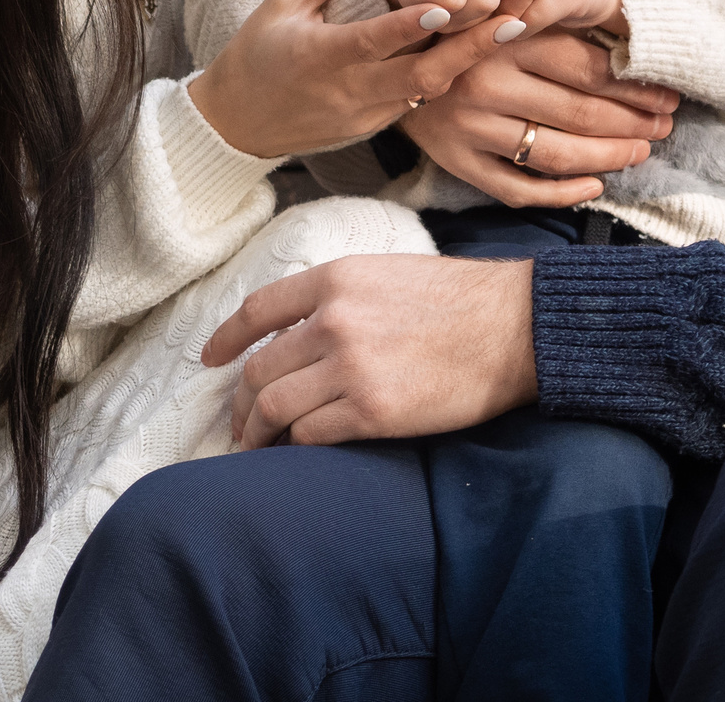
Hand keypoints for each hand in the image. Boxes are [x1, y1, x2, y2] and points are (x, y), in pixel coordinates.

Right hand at [188, 0, 485, 159]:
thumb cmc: (256, 54)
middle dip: (471, 49)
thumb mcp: (280, 3)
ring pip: (428, 90)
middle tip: (515, 20)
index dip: (412, 23)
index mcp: (322, 55)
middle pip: (422, 73)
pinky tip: (478, 51)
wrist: (238, 124)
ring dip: (470, 61)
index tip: (448, 4)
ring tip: (511, 30)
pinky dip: (448, 74)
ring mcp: (367, 114)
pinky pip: (418, 100)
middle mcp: (351, 90)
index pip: (375, 39)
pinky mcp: (376, 127)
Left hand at [205, 254, 535, 447]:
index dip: (226, 338)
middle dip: (240, 402)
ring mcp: (350, 368)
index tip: (210, 359)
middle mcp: (334, 321)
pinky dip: (295, 447)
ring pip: (275, 407)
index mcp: (337, 279)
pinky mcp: (371, 412)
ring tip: (257, 446)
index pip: (258, 311)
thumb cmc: (462, 301)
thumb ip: (341, 296)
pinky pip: (309, 435)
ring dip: (258, 432)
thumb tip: (300, 331)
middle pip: (259, 370)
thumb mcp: (389, 273)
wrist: (514, 327)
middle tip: (239, 421)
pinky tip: (296, 451)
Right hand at [401, 22, 675, 207]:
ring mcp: (471, 129)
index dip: (635, 87)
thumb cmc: (460, 34)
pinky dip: (561, 193)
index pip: (588, 70)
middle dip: (634, 123)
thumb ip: (553, 32)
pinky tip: (594, 185)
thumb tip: (628, 58)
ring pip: (556, 154)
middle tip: (665, 126)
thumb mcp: (502, 16)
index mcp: (505, 40)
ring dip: (609, 157)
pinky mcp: (458, 162)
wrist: (386, 62)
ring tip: (641, 152)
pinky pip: (518, 189)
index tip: (666, 95)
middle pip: (580, 113)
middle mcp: (487, 85)